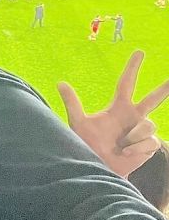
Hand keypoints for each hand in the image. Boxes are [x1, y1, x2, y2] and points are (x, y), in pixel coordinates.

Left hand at [59, 51, 168, 177]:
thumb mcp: (79, 123)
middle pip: (153, 99)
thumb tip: (60, 83)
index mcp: (118, 108)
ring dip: (133, 136)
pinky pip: (149, 141)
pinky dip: (136, 147)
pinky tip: (126, 152)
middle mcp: (133, 116)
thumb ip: (73, 103)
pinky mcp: (149, 145)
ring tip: (120, 145)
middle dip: (164, 88)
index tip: (139, 52)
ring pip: (148, 124)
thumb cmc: (88, 145)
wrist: (98, 167)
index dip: (132, 68)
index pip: (127, 83)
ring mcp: (142, 131)